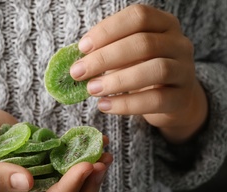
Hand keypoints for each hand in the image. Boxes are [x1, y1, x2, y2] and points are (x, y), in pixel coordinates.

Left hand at [70, 4, 207, 142]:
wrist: (173, 100)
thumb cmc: (141, 71)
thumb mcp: (126, 56)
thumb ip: (106, 52)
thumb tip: (77, 62)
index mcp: (163, 24)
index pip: (138, 17)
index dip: (108, 30)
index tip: (83, 47)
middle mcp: (178, 43)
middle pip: (143, 43)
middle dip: (105, 58)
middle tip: (78, 72)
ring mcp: (184, 71)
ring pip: (154, 70)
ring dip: (117, 80)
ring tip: (91, 89)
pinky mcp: (181, 99)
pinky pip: (155, 100)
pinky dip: (126, 104)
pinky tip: (104, 106)